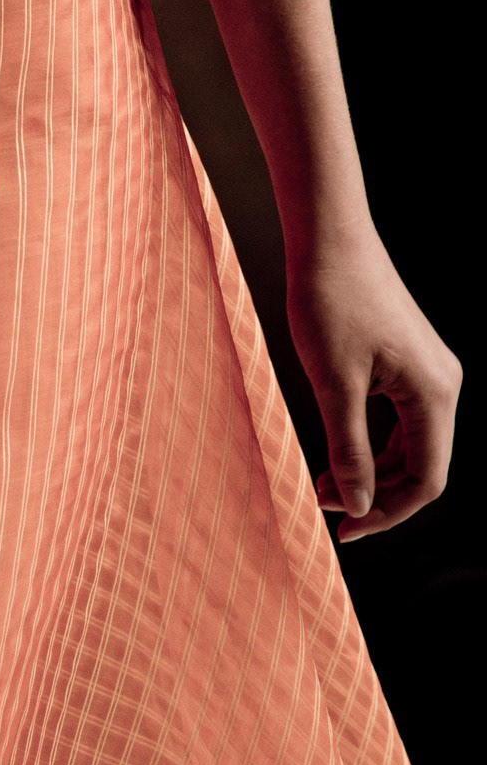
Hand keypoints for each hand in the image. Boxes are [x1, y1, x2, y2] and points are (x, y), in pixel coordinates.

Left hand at [285, 228, 462, 543]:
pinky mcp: (406, 358)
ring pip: (406, 441)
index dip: (386, 512)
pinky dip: (368, 437)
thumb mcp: (334, 382)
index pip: (425, 479)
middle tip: (322, 501)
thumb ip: (350, 448)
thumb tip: (359, 506)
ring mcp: (426, 369)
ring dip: (368, 466)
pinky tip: (334, 446)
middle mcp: (442, 383)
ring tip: (322, 478)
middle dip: (373, 491)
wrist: (327, 236)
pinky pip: (396, 416)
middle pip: (419, 464)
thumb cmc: (329, 299)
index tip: (342, 528)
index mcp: (434, 393)